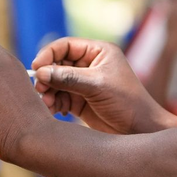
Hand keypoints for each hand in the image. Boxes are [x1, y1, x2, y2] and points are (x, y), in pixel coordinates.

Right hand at [32, 37, 176, 135]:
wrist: (140, 130)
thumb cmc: (127, 102)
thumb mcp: (97, 86)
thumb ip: (67, 78)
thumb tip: (40, 73)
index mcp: (97, 52)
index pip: (65, 46)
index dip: (48, 54)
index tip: (36, 67)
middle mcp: (89, 65)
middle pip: (57, 64)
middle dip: (47, 77)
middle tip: (40, 90)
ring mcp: (83, 83)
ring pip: (55, 82)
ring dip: (48, 92)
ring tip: (47, 104)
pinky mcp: (79, 100)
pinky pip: (59, 97)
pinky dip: (53, 103)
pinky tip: (54, 110)